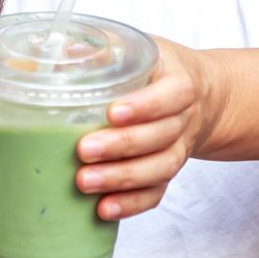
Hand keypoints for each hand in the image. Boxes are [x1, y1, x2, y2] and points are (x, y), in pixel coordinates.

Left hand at [73, 37, 226, 221]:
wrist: (204, 96)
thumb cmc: (160, 69)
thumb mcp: (140, 48)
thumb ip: (105, 48)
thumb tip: (54, 49)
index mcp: (180, 82)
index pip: (173, 95)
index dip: (146, 106)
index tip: (113, 112)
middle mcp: (185, 118)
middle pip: (161, 136)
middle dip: (122, 146)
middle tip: (84, 150)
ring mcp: (179, 148)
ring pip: (160, 169)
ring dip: (123, 179)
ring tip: (85, 183)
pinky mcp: (168, 172)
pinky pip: (156, 193)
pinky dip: (132, 204)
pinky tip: (104, 209)